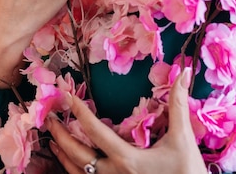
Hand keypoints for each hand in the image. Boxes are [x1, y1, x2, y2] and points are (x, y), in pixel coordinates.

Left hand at [47, 69, 206, 173]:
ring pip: (78, 173)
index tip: (68, 97)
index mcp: (127, 159)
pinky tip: (70, 162)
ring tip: (53, 140)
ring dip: (63, 155)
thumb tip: (185, 72)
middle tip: (48, 118)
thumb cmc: (186, 173)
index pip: (96, 132)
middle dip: (60, 135)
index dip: (80, 113)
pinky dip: (73, 171)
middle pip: (77, 155)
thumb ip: (179, 103)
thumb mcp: (183, 138)